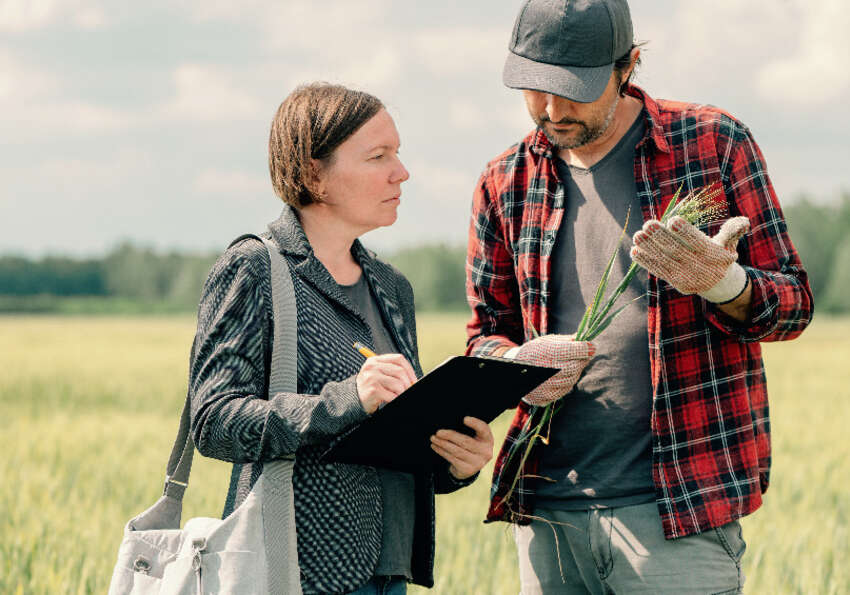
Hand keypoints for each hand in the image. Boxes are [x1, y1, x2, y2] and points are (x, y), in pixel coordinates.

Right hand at [355, 354, 416, 414]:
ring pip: (398, 384)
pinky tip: (392, 399)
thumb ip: (392, 372)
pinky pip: (392, 395)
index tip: (413, 379)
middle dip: (408, 383)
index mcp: (375, 360)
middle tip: (408, 389)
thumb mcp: (378, 374)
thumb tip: (412, 378)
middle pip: (400, 371)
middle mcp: (372, 367)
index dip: (409, 369)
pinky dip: (395, 398)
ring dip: (402, 392)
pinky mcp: (373, 390)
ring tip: (398, 394)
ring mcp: (372, 378)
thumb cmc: (370, 386)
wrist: (353, 399)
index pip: (399, 359)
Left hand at [430, 416, 493, 479]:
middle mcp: (485, 452)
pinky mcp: (467, 469)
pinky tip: (435, 446)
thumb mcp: (475, 437)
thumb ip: (469, 430)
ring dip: (443, 444)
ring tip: (433, 438)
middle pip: (466, 442)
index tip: (464, 419)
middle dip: (450, 436)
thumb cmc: (471, 445)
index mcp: (488, 440)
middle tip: (438, 432)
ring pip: (457, 451)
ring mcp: (477, 462)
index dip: (475, 424)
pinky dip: (442, 451)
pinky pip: (452, 458)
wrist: (470, 466)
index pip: (484, 430)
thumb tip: (450, 421)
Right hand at [513, 334, 594, 405]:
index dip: (585, 348)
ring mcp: (544, 386)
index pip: (574, 350)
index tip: (592, 346)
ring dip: (575, 372)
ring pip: (571, 380)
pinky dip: (567, 383)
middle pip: (575, 366)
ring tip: (571, 365)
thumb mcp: (546, 341)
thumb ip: (567, 341)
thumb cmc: (533, 352)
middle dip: (582, 360)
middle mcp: (545, 370)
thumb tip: (586, 339)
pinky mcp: (543, 398)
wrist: (512, 371)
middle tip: (584, 355)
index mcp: (545, 352)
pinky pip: (564, 391)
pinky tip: (562, 376)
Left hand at [630, 216, 749, 302]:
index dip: (685, 232)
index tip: (672, 220)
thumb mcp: (730, 243)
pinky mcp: (676, 283)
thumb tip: (744, 222)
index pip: (699, 243)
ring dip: (650, 249)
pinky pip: (659, 271)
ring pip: (666, 261)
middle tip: (648, 224)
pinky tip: (635, 251)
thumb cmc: (721, 254)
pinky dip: (646, 262)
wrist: (719, 283)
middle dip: (662, 238)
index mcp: (716, 256)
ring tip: (637, 235)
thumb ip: (733, 231)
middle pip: (679, 251)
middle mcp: (702, 269)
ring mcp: (688, 278)